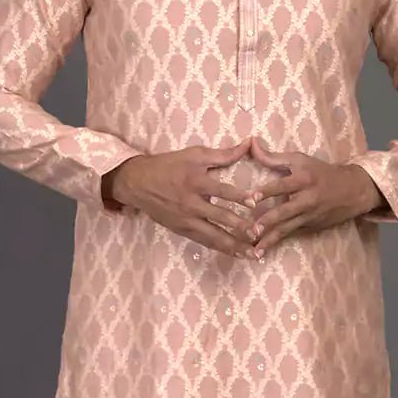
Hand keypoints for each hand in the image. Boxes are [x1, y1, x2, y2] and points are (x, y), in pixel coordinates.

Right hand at [105, 137, 261, 257]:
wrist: (138, 183)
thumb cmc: (169, 165)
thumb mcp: (194, 155)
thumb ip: (224, 154)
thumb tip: (249, 144)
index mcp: (195, 182)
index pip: (221, 191)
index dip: (239, 196)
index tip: (255, 202)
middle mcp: (191, 204)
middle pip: (219, 218)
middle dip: (240, 227)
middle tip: (259, 234)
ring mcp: (186, 220)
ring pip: (213, 236)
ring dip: (234, 246)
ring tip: (252, 254)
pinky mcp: (182, 230)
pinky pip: (204, 241)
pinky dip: (221, 248)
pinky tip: (236, 254)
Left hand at [243, 136, 385, 255]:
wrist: (352, 191)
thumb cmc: (321, 172)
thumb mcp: (300, 160)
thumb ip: (273, 157)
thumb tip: (250, 143)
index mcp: (304, 179)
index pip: (282, 185)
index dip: (266, 191)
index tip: (251, 198)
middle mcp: (307, 199)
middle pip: (285, 211)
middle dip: (268, 221)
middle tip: (251, 230)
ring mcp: (309, 216)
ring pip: (287, 228)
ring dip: (270, 240)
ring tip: (254, 250)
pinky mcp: (310, 227)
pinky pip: (290, 235)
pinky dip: (276, 244)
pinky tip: (261, 252)